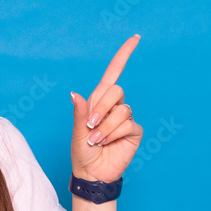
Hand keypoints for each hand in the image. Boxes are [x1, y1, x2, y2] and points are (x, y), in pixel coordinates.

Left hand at [70, 34, 143, 182]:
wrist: (92, 172)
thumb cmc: (82, 152)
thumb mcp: (77, 131)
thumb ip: (80, 112)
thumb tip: (75, 93)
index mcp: (98, 101)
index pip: (114, 73)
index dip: (123, 55)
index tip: (135, 38)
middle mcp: (114, 106)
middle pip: (116, 91)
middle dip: (101, 109)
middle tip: (90, 127)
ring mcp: (126, 118)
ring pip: (122, 110)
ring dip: (105, 127)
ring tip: (96, 140)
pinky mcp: (134, 131)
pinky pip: (128, 124)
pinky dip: (113, 134)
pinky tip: (107, 143)